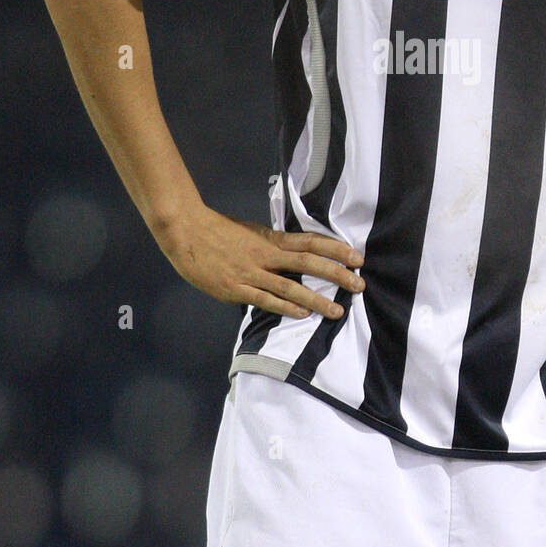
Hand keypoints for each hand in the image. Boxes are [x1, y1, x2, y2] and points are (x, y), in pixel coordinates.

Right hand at [155, 203, 364, 318]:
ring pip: (291, 287)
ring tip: (337, 310)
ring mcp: (251, 272)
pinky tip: (303, 315)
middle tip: (359, 283)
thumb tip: (292, 254)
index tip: (357, 257)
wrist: (185, 232)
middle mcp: (266, 255)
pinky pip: (265, 299)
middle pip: (308, 263)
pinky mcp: (236, 288)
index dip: (336, 249)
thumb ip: (271, 244)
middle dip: (336, 274)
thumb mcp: (250, 233)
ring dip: (316, 299)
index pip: (310, 242)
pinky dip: (285, 308)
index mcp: (271, 239)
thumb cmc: (218, 231)